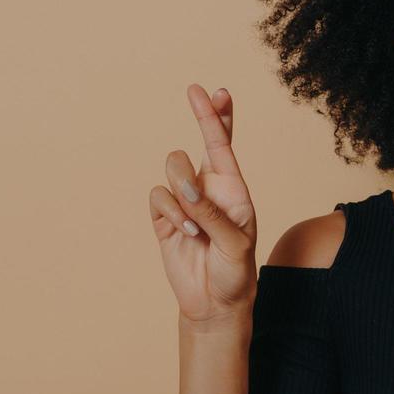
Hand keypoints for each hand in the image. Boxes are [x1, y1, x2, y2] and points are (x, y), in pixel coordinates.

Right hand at [148, 84, 258, 325]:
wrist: (215, 303)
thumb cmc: (236, 272)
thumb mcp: (236, 244)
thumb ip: (213, 215)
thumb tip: (188, 189)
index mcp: (233, 189)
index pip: (224, 145)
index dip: (218, 116)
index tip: (215, 90)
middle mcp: (208, 189)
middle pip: (196, 144)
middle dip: (200, 121)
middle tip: (197, 97)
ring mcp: (184, 202)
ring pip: (173, 168)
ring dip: (184, 193)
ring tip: (198, 227)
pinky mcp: (164, 218)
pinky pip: (158, 197)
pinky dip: (171, 214)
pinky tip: (185, 235)